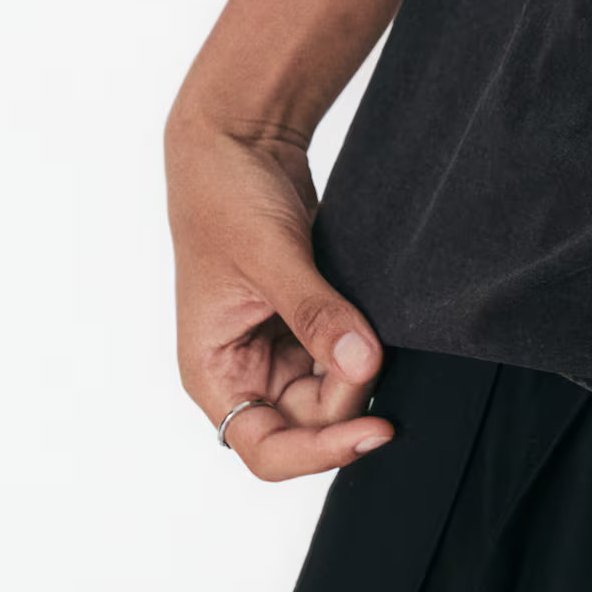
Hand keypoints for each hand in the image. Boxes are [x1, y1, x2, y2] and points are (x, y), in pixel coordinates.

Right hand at [166, 110, 395, 481]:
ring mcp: (275, 346)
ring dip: (359, 371)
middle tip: (378, 348)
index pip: (267, 449)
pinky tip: (379, 323)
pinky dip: (362, 345)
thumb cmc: (224, 196)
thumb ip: (316, 314)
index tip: (375, 429)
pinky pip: (340, 354)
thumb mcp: (270, 257)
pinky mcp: (304, 320)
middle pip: (310, 422)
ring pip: (331, 391)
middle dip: (349, 396)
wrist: (238, 139)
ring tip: (378, 328)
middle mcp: (242, 370)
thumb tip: (363, 363)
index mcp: (213, 372)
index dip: (321, 452)